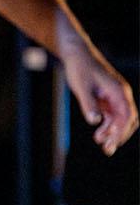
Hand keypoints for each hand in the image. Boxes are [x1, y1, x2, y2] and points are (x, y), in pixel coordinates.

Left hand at [59, 41, 137, 155]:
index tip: (112, 142)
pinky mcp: (107, 98)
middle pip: (128, 120)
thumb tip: (94, 121)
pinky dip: (108, 126)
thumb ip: (88, 104)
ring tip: (101, 143)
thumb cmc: (79, 68)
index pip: (127, 115)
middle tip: (108, 149)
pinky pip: (112, 116)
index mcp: (119, 91)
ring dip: (113, 132)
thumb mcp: (81, 86)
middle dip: (119, 135)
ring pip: (120, 119)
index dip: (121, 130)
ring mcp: (115, 97)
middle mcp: (121, 95)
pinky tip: (99, 135)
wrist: (77, 55)